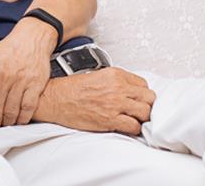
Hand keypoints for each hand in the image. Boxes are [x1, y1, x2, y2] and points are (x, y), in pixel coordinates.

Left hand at [0, 20, 55, 127]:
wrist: (32, 38)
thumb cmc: (8, 50)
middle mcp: (4, 77)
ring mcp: (21, 81)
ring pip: (11, 111)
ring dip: (6, 124)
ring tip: (2, 128)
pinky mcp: (36, 84)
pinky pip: (28, 108)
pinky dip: (22, 119)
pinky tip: (18, 121)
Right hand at [34, 68, 156, 134]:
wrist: (55, 99)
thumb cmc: (71, 89)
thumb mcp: (96, 75)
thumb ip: (115, 81)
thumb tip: (130, 91)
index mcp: (115, 74)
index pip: (143, 84)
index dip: (141, 94)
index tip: (137, 99)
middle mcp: (118, 88)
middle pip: (149, 98)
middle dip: (146, 105)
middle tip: (138, 110)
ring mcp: (115, 104)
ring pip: (145, 113)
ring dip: (141, 118)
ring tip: (133, 119)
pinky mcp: (110, 119)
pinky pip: (134, 126)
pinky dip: (133, 129)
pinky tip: (126, 126)